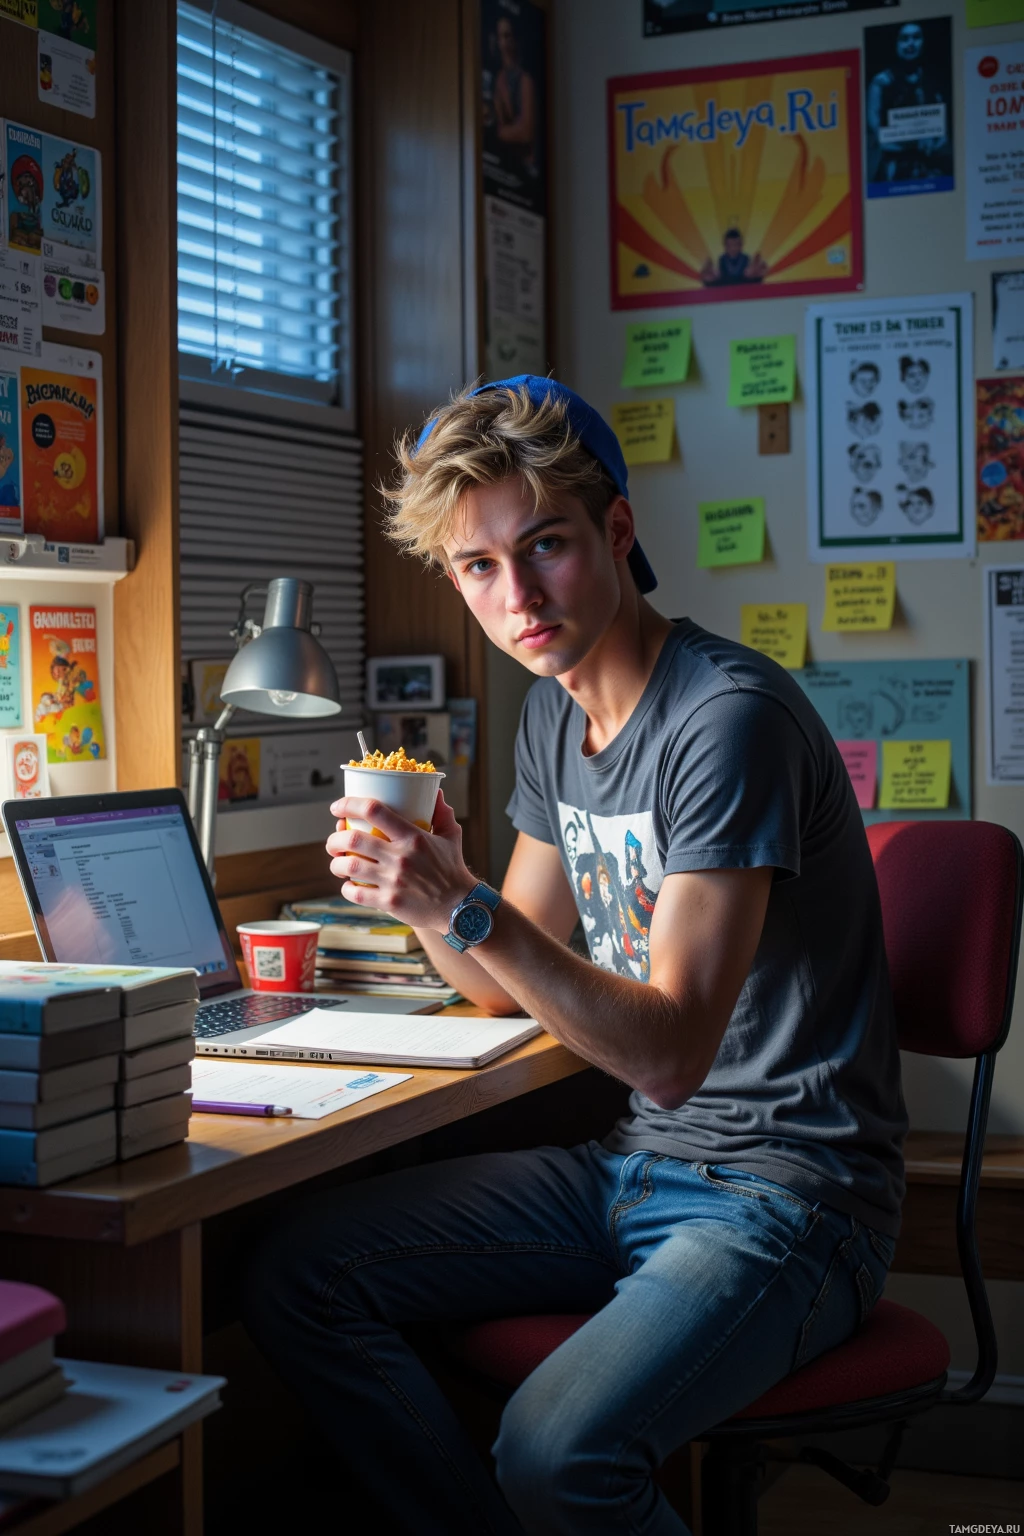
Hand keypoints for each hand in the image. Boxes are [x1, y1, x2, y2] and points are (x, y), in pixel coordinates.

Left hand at [325, 789, 474, 931]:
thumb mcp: (451, 836)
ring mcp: (394, 881)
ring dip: (336, 864)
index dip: (349, 805)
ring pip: (350, 867)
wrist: (460, 907)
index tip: (337, 808)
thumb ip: (441, 813)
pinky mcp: (390, 903)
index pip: (374, 810)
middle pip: (353, 840)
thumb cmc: (453, 870)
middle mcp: (401, 857)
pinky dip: (347, 889)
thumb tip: (435, 792)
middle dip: (335, 839)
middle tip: (334, 842)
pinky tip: (349, 886)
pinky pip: (356, 893)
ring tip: (338, 863)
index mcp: (413, 836)